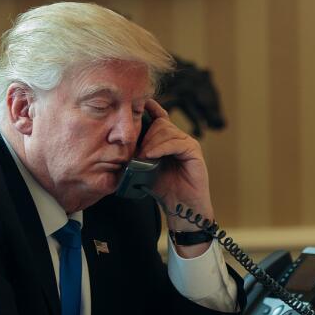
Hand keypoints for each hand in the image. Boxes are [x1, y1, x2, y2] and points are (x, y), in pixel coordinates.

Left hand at [137, 100, 215, 256]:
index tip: (136, 106)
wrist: (181, 207)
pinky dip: (161, 147)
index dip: (150, 109)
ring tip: (143, 156)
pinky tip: (152, 155)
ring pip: (167, 130)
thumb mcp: (144, 168)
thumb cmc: (164, 189)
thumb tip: (120, 145)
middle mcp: (179, 138)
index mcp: (168, 140)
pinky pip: (176, 143)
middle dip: (146, 134)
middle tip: (137, 152)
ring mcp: (188, 144)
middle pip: (160, 123)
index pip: (159, 117)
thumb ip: (137, 155)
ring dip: (151, 142)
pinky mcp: (194, 151)